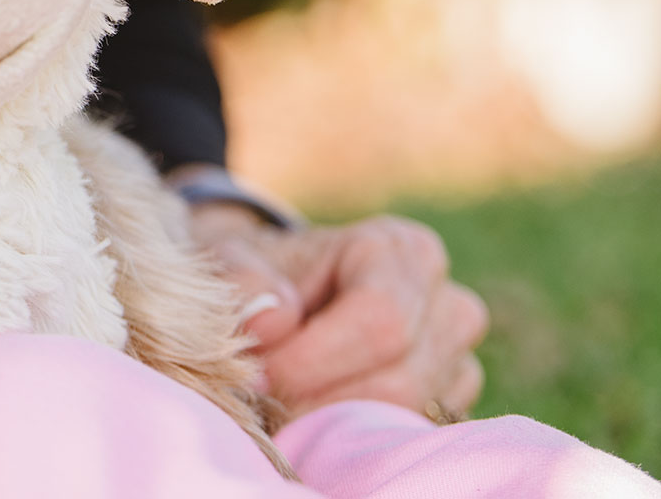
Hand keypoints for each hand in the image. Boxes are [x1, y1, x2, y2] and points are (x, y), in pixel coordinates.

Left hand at [189, 203, 489, 422]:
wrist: (280, 292)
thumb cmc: (262, 275)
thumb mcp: (235, 263)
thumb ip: (244, 285)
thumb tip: (270, 322)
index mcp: (399, 250)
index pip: (379, 319)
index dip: (314, 359)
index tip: (257, 376)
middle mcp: (446, 301)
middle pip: (398, 377)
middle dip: (320, 399)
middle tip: (264, 400)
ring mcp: (457, 358)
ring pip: (407, 415)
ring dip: (336, 424)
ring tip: (283, 406)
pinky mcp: (450, 403)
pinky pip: (410, 437)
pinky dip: (357, 440)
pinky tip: (315, 421)